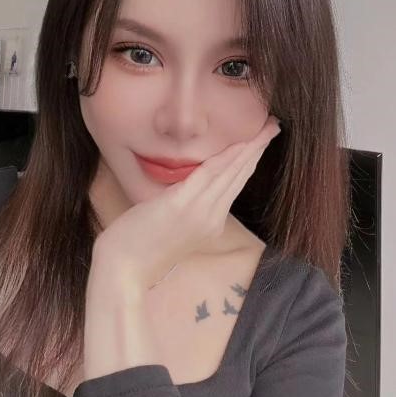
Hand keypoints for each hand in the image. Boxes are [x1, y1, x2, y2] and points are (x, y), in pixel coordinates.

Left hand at [92, 114, 282, 291]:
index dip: (251, 160)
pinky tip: (240, 144)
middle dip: (257, 148)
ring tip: (266, 128)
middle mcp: (212, 218)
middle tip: (273, 126)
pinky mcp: (181, 205)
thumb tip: (189, 186)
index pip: (236, 184)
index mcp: (211, 223)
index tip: (261, 140)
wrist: (122, 270)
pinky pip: (209, 175)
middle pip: (240, 176)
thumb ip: (186, 207)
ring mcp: (199, 213)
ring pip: (231, 173)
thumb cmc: (139, 248)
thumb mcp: (171, 226)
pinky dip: (227, 158)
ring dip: (250, 148)